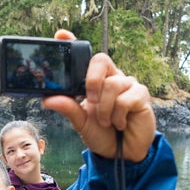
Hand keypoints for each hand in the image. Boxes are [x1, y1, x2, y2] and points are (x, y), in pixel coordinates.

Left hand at [42, 29, 155, 161]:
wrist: (121, 154)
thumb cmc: (102, 134)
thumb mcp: (81, 122)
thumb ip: (68, 109)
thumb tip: (48, 99)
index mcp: (95, 80)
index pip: (86, 57)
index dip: (74, 43)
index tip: (61, 35)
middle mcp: (112, 77)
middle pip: (101, 60)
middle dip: (91, 81)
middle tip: (89, 101)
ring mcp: (128, 85)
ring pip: (112, 84)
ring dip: (104, 109)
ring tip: (105, 122)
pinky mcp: (141, 95)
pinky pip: (125, 99)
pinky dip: (117, 116)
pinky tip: (120, 123)